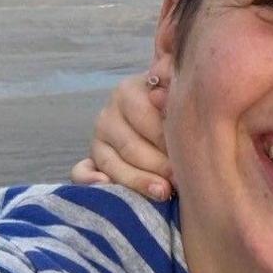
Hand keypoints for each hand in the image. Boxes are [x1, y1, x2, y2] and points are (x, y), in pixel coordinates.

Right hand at [70, 72, 174, 200]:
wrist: (160, 111)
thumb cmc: (176, 103)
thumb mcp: (177, 87)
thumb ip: (174, 81)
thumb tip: (168, 80)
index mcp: (129, 91)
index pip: (149, 120)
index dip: (171, 140)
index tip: (191, 156)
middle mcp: (108, 113)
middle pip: (133, 146)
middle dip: (160, 166)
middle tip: (181, 180)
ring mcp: (97, 138)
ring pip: (113, 164)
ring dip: (138, 181)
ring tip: (163, 192)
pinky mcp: (90, 159)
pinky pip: (82, 172)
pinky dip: (90, 181)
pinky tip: (106, 188)